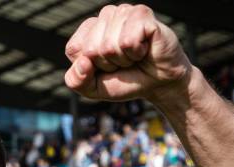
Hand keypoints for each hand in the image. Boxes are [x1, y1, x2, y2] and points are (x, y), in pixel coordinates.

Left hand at [64, 4, 190, 101]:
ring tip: (134, 56)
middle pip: (91, 49)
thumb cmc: (126, 80)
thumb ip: (77, 81)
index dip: (90, 67)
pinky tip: (144, 49)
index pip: (74, 49)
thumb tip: (83, 62)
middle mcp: (105, 16)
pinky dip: (136, 53)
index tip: (106, 67)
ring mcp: (123, 12)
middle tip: (123, 62)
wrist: (160, 83)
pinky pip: (127, 41)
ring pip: (108, 46)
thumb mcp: (94, 88)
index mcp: (89, 29)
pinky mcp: (141, 13)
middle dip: (107, 64)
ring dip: (123, 60)